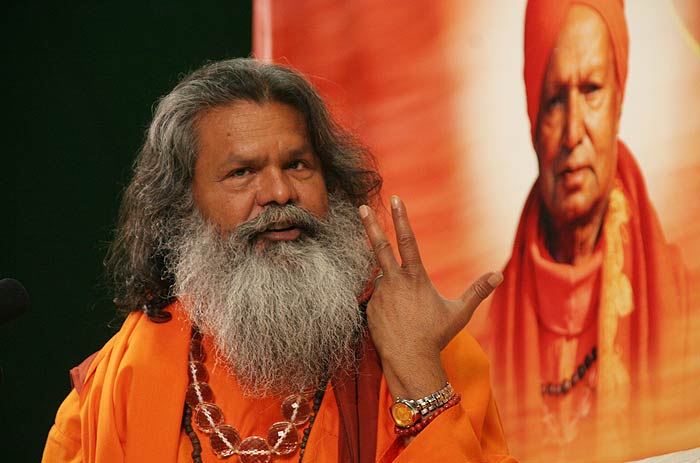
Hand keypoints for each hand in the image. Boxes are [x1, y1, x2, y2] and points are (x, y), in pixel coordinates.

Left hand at [359, 195, 502, 399]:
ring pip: (383, 280)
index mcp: (415, 277)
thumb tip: (499, 275)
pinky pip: (377, 298)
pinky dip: (386, 302)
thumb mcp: (460, 312)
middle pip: (379, 247)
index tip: (395, 199)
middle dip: (370, 225)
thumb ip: (477, 291)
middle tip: (361, 207)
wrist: (410, 360)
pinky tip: (396, 318)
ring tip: (406, 310)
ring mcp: (379, 294)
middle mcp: (394, 281)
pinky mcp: (369, 308)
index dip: (401, 218)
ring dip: (392, 286)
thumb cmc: (436, 335)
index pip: (408, 241)